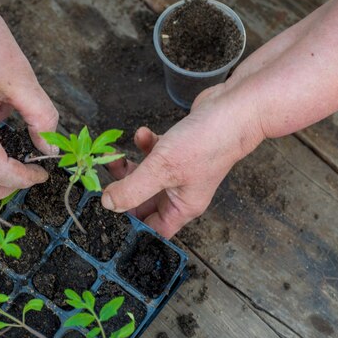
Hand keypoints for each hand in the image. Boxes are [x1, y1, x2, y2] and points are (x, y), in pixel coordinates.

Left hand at [101, 84, 262, 237]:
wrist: (234, 108)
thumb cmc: (206, 143)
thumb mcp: (162, 169)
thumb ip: (133, 189)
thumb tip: (108, 204)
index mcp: (181, 208)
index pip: (151, 229)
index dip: (129, 226)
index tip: (106, 214)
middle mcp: (180, 193)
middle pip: (142, 201)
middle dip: (122, 190)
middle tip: (103, 179)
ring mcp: (179, 170)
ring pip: (144, 176)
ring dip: (128, 166)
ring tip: (114, 155)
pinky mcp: (178, 149)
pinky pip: (154, 153)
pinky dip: (144, 145)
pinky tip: (142, 134)